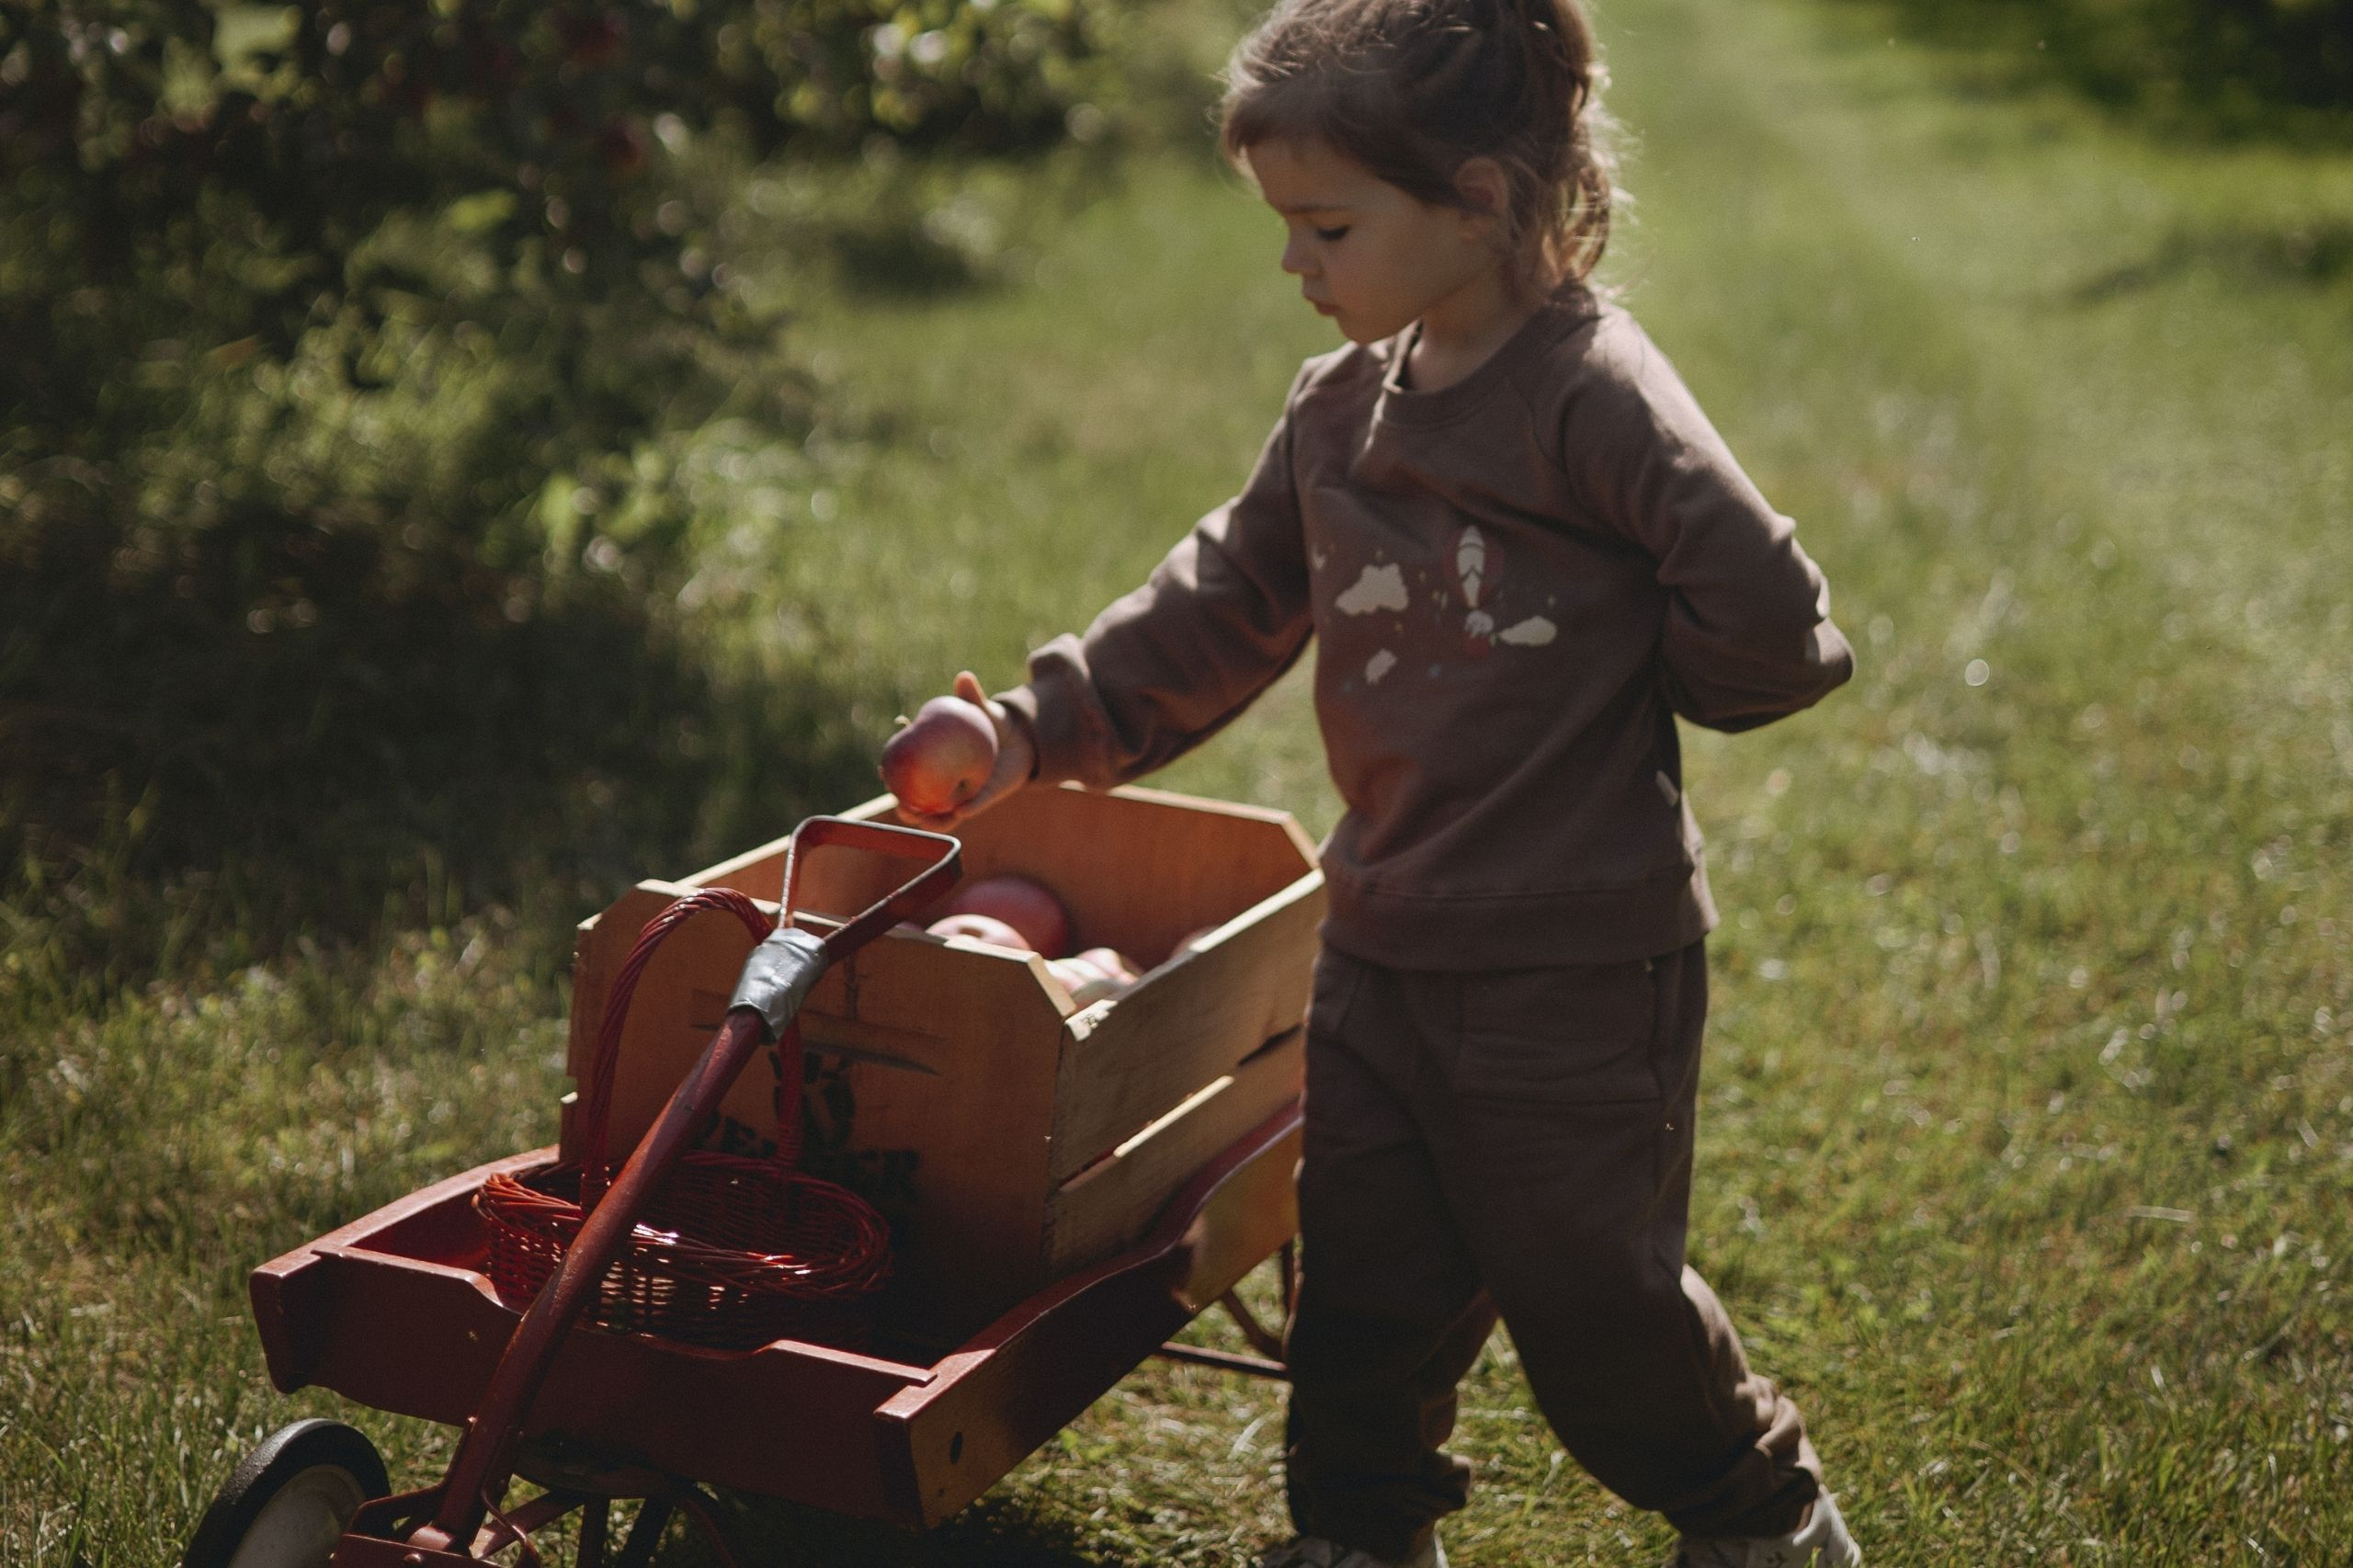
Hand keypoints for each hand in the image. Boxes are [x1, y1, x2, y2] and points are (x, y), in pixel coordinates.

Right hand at [895, 671, 1035, 831]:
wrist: (1022, 740)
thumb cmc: (992, 723)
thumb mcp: (981, 710)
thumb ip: (971, 697)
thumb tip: (964, 677)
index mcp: (935, 762)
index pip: (907, 769)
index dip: (892, 772)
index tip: (883, 771)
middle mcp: (945, 783)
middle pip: (919, 800)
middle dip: (905, 808)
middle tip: (900, 807)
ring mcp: (963, 794)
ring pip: (942, 814)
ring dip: (932, 821)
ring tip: (924, 821)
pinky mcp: (983, 800)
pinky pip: (973, 808)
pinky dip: (966, 811)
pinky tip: (961, 812)